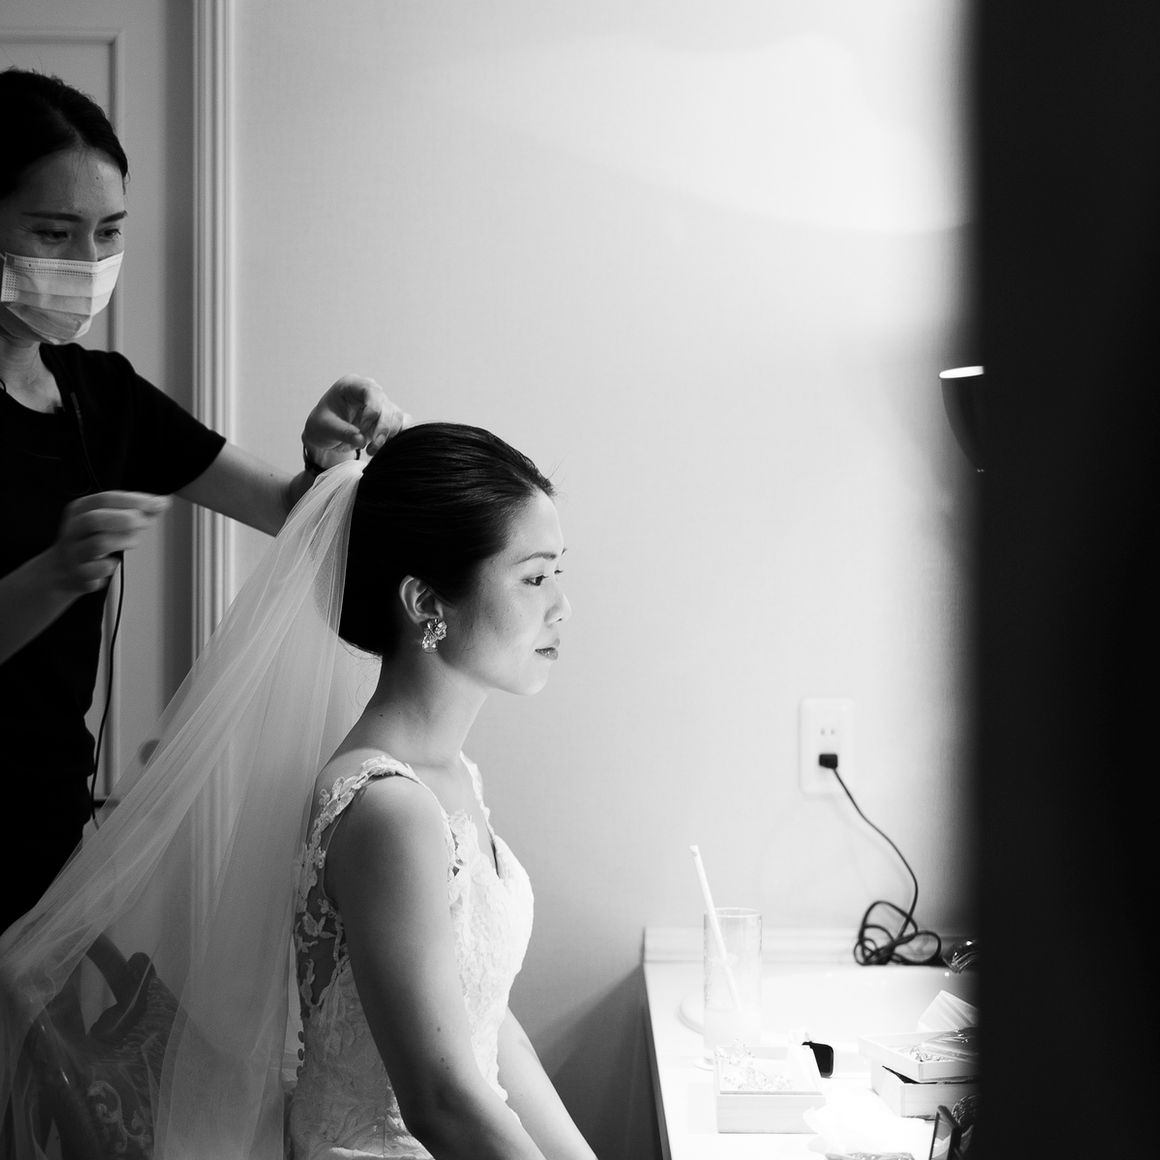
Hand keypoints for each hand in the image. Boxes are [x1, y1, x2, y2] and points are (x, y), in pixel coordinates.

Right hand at [50, 491, 170, 594]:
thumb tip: (161, 503)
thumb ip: (133, 512)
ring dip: (123, 541)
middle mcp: (74, 529)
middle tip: (144, 522)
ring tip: (134, 541)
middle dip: (124, 519)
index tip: (157, 503)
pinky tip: (112, 563)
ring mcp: (74, 552)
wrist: (61, 571)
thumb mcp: (106, 520)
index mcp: (80, 510)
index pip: (105, 498)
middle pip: (94, 519)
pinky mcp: (77, 573)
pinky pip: (95, 570)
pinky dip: (108, 567)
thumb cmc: (89, 541)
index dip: (134, 500)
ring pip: (98, 544)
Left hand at [301, 375, 410, 468]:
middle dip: (381, 429)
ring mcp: (380, 404)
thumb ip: (343, 432)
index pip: (371, 390)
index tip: (361, 429)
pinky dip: (396, 437)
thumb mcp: (325, 428)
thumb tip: (361, 440)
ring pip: (396, 417)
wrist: (326, 434)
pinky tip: (384, 447)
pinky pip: (401, 424)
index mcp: (352, 385)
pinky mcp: (387, 418)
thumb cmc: (322, 425)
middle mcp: (369, 391)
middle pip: (386, 406)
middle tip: (370, 448)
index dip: (371, 410)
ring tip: (371, 451)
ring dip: (388, 436)